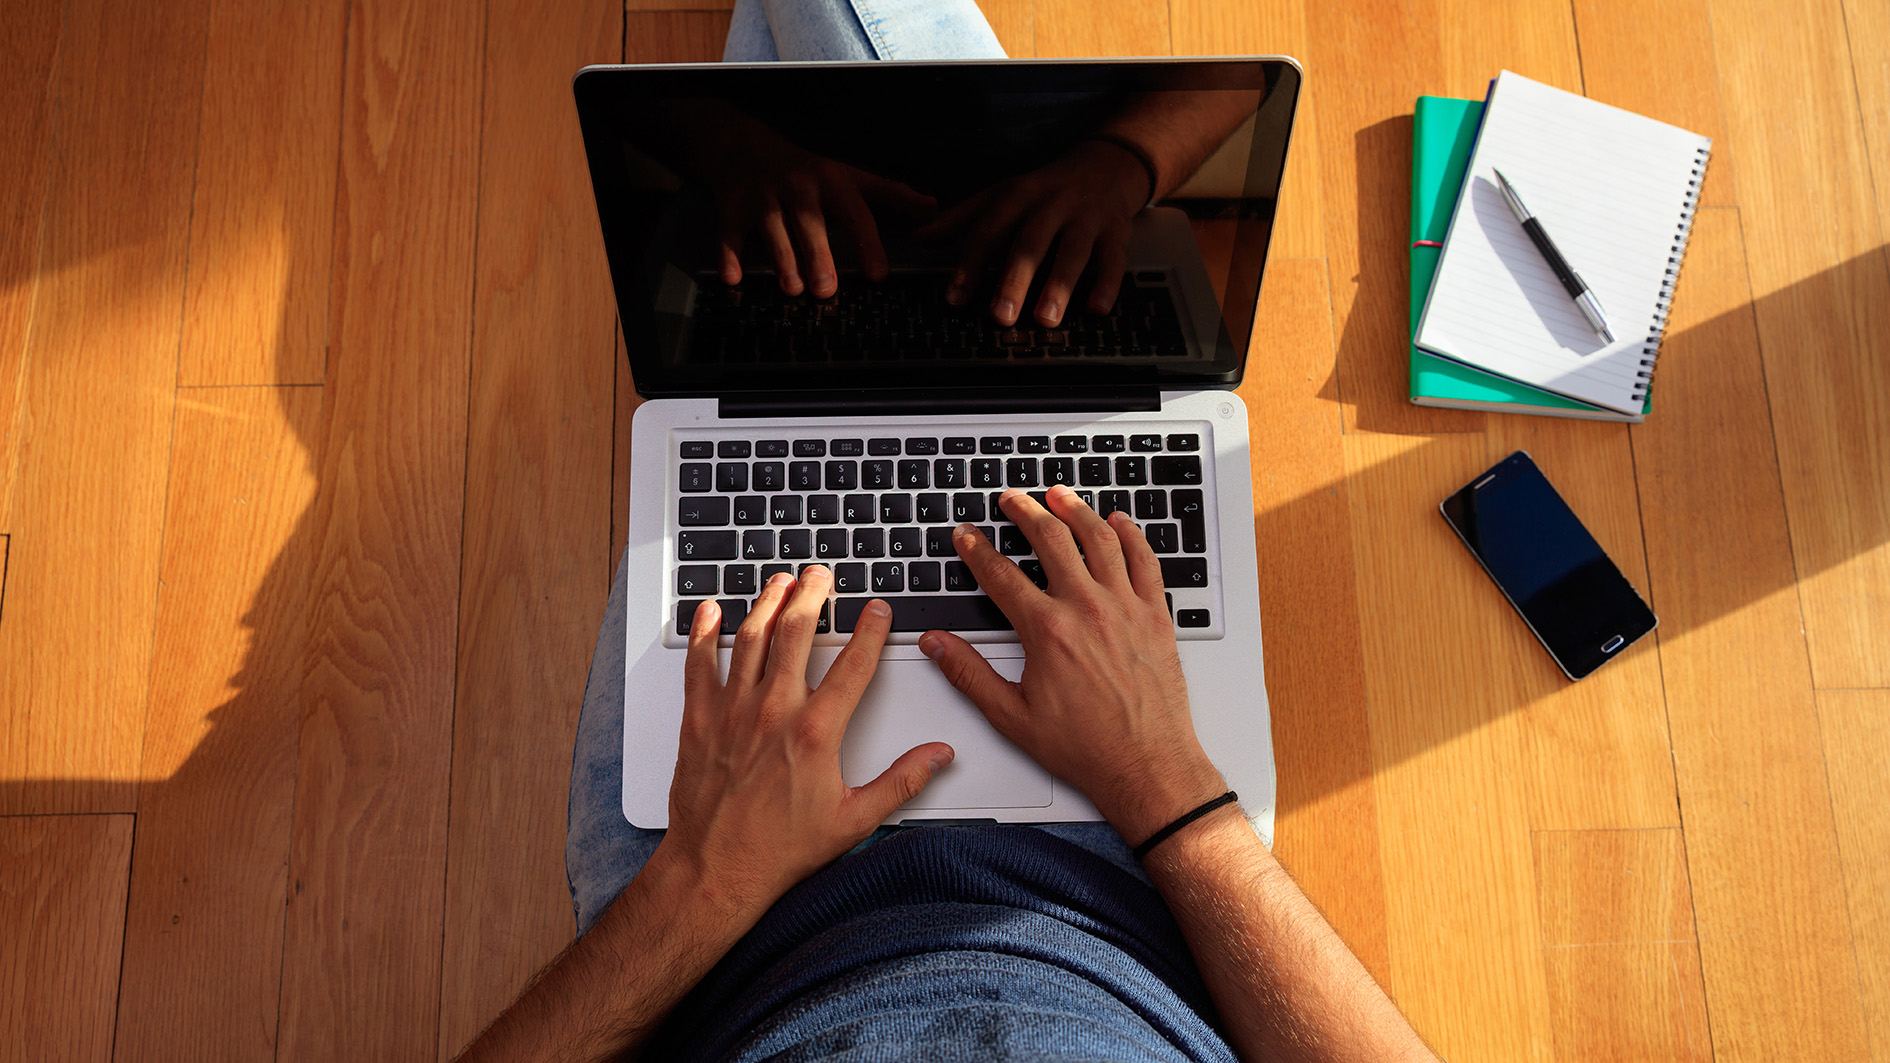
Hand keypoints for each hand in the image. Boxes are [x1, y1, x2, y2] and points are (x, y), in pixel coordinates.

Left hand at [660, 568, 953, 915]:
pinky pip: (700, 664)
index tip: (877, 610)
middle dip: (812, 595)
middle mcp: (774, 711)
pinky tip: (711, 611)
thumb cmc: (780, 850)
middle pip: (797, 633)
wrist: (716, 870)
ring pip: (751, 638)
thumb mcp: (855, 819)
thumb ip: (902, 781)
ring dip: (767, 602)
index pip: (854, 664)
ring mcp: (733, 711)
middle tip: (820, 574)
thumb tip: (939, 756)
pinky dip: (705, 633)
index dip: (871, 630)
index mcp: (816, 732)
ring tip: (779, 580)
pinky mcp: (699, 720)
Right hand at [713, 130, 935, 297]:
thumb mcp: (849, 175)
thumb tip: (933, 209)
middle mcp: (797, 187)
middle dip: (817, 255)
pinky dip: (729, 255)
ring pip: (772, 230)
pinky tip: (733, 278)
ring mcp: (762, 196)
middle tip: (827, 289)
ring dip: (781, 260)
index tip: (879, 274)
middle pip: (809, 223)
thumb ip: (890, 194)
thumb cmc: (806, 170)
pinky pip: (729, 233)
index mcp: (830, 182)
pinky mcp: (731, 207)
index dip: (867, 244)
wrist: (744, 145)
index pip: (854, 214)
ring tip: (793, 289)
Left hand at [915, 139, 1148, 327]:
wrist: (1106, 165)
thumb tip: (919, 239)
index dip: (970, 264)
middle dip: (1014, 279)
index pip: (989, 230)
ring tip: (1045, 319)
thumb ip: (962, 220)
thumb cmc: (1046, 189)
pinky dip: (1107, 284)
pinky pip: (1114, 259)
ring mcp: (1087, 218)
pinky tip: (1096, 309)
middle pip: (1031, 242)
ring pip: (1073, 252)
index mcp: (1018, 195)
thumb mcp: (1002, 195)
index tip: (955, 297)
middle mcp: (1052, 204)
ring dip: (1059, 286)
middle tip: (1000, 316)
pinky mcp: (1116, 231)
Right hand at [916, 486, 1224, 842]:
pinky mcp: (1155, 616)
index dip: (978, 550)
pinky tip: (1119, 522)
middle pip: (1052, 540)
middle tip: (1012, 498)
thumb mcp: (1011, 716)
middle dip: (1026, 512)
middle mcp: (1087, 610)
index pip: (1001, 575)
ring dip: (1076, 510)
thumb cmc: (1086, 747)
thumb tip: (936, 645)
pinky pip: (1144, 560)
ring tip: (1058, 494)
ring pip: (1099, 539)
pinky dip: (1131, 534)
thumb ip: (968, 674)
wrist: (1146, 765)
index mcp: (1047, 631)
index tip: (967, 535)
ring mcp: (1125, 608)